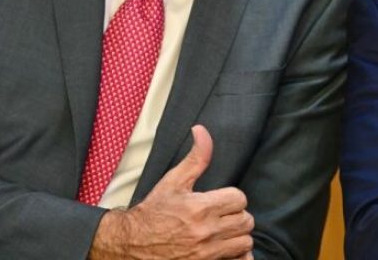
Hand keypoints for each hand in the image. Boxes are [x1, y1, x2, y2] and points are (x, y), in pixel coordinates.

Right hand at [89, 125, 253, 259]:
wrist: (132, 244)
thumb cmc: (154, 212)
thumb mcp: (173, 181)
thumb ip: (196, 157)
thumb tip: (202, 130)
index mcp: (200, 208)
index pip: (239, 199)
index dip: (233, 197)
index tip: (222, 200)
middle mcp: (206, 232)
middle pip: (246, 221)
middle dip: (237, 216)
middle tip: (224, 216)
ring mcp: (206, 254)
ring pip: (245, 242)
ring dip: (238, 236)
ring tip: (224, 232)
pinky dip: (237, 257)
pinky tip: (226, 249)